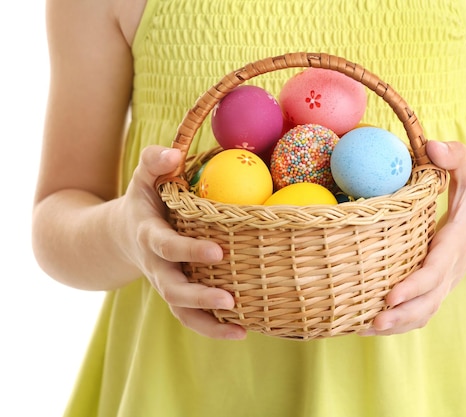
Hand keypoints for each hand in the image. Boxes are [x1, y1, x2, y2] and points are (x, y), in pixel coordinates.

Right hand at [121, 145, 246, 339]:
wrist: (120, 235)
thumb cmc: (143, 200)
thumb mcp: (143, 177)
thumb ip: (154, 161)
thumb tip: (173, 153)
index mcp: (148, 235)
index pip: (166, 246)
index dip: (188, 251)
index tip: (218, 252)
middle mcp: (155, 265)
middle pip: (172, 288)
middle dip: (199, 297)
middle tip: (229, 299)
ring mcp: (165, 283)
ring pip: (180, 311)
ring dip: (208, 322)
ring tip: (240, 330)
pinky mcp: (176, 295)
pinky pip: (190, 317)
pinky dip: (212, 328)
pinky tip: (242, 330)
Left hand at [362, 140, 465, 335]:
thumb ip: (454, 156)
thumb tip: (430, 145)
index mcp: (456, 242)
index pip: (437, 268)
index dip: (415, 284)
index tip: (391, 295)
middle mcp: (451, 268)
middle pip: (428, 300)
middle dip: (401, 314)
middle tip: (372, 321)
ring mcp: (445, 282)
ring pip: (424, 312)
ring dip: (397, 324)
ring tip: (364, 329)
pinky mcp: (437, 287)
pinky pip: (421, 312)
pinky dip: (399, 323)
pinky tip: (371, 327)